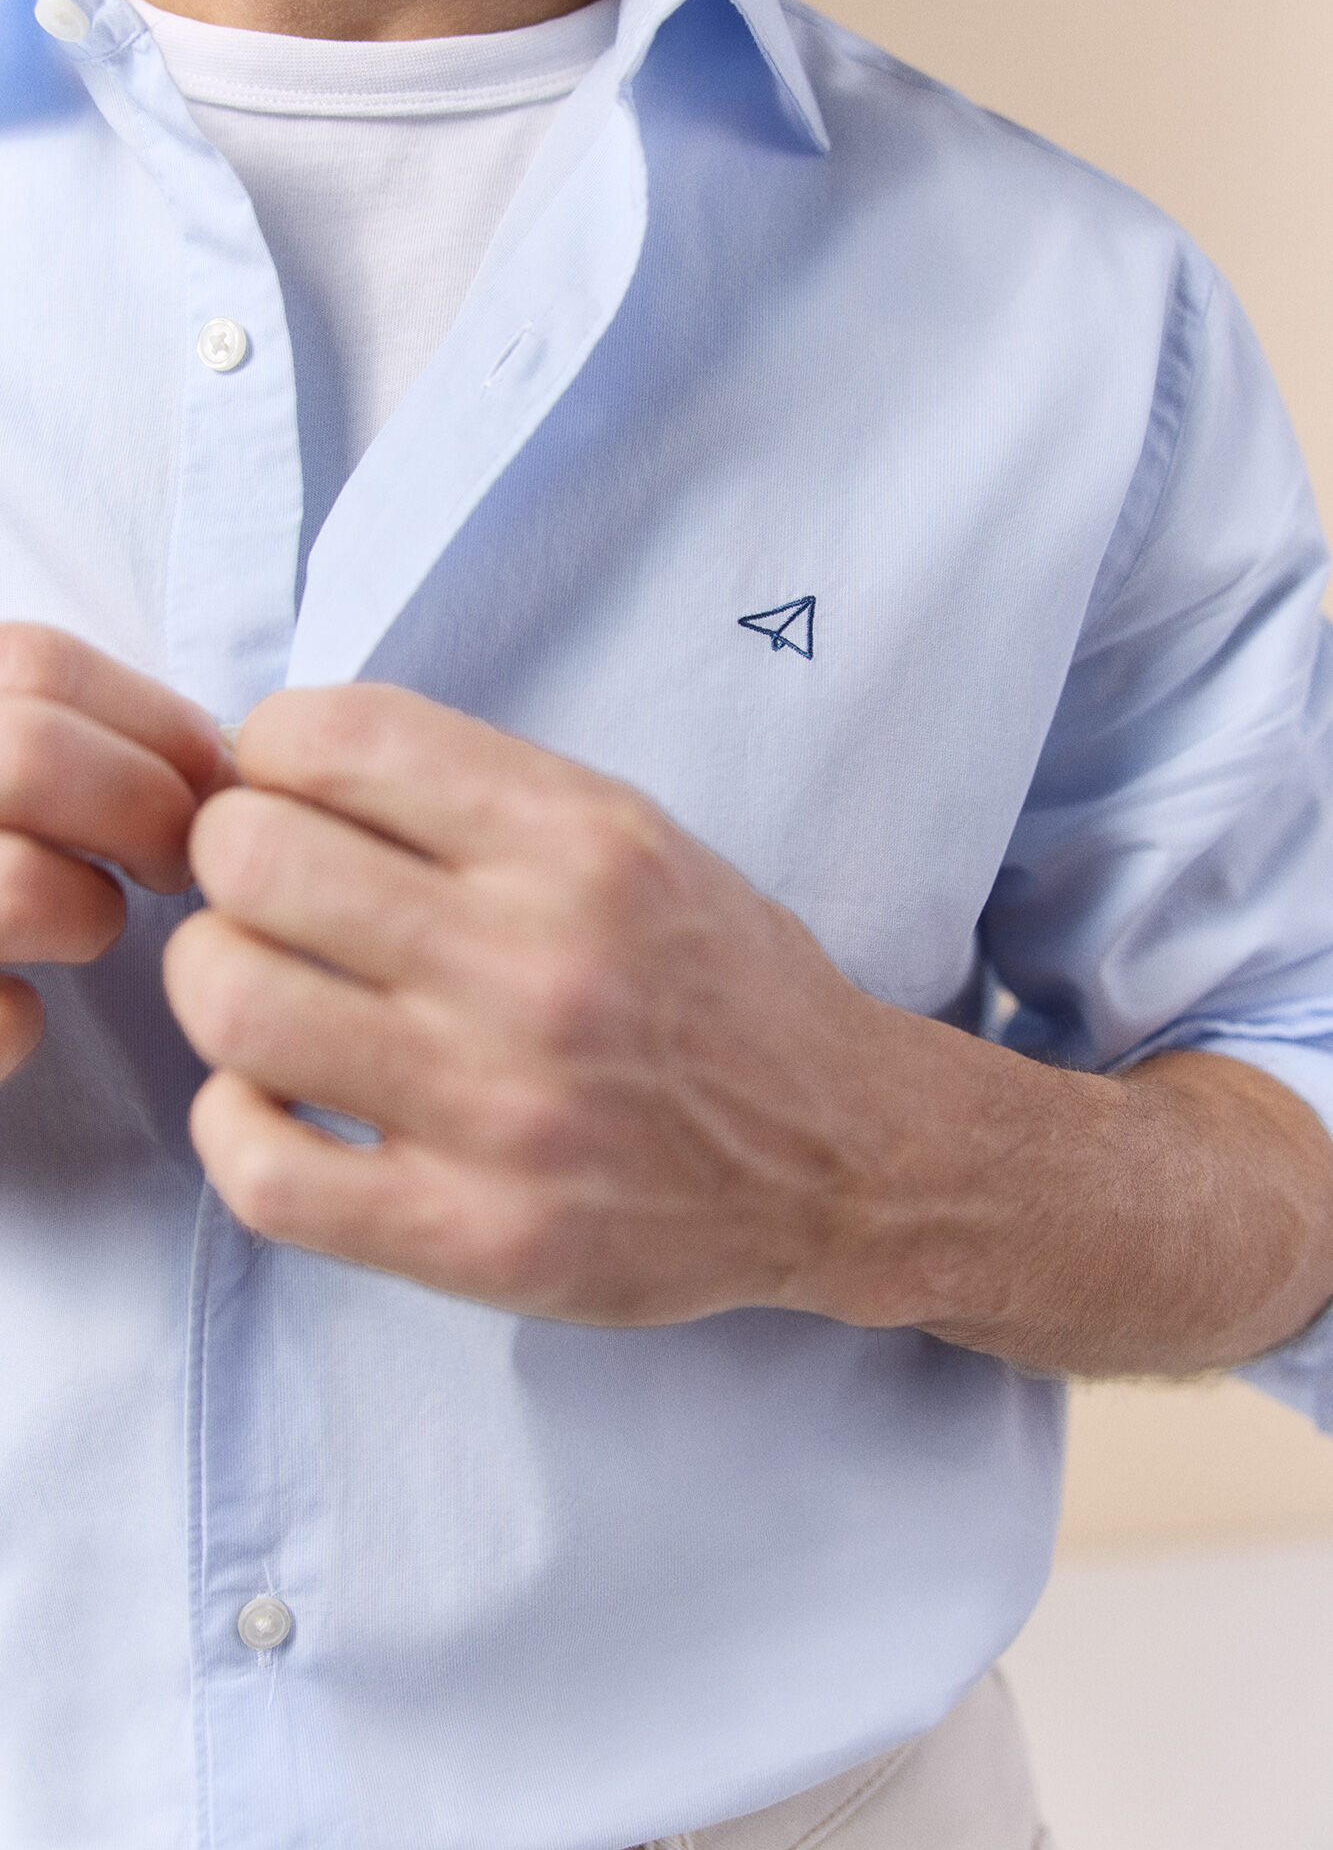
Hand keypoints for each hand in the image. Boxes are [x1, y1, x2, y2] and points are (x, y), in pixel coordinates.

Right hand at [0, 623, 233, 1079]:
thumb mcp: (1, 762)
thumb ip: (75, 742)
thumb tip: (224, 760)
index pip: (39, 665)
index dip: (161, 724)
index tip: (213, 780)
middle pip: (33, 755)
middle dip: (149, 812)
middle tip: (171, 861)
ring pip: (19, 890)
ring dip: (89, 914)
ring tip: (84, 921)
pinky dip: (21, 1021)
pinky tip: (17, 1003)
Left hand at [162, 684, 904, 1324]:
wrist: (839, 1151)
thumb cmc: (714, 985)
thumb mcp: (633, 837)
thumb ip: (472, 796)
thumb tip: (276, 770)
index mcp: (580, 842)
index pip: (334, 736)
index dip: (268, 751)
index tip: (284, 789)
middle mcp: (542, 965)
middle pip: (255, 861)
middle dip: (228, 859)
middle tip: (265, 892)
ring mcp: (506, 1110)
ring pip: (236, 1002)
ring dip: (215, 982)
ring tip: (264, 989)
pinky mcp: (479, 1237)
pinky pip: (263, 1172)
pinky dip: (231, 1121)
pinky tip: (271, 1099)